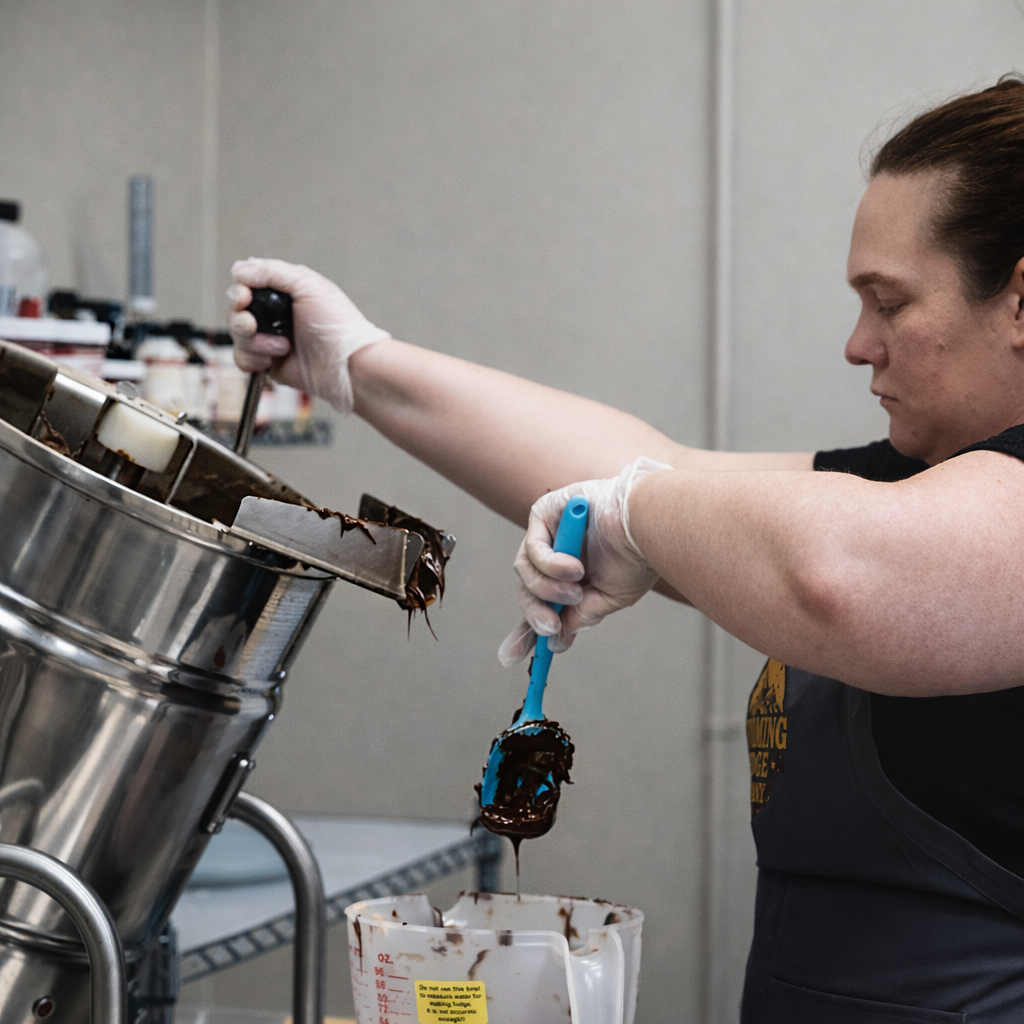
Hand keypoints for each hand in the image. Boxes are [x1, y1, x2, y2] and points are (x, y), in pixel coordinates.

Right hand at [227, 258, 390, 413]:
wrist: (348, 365)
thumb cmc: (339, 326)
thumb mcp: (308, 285)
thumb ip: (272, 272)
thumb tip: (239, 269)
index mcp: (285, 292)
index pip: (246, 285)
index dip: (239, 291)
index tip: (245, 297)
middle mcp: (276, 315)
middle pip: (235, 311)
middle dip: (240, 318)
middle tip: (252, 324)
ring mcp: (271, 339)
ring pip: (237, 336)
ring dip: (252, 341)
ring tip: (280, 346)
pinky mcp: (270, 363)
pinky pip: (243, 359)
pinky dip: (252, 359)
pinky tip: (272, 359)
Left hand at [498, 457, 672, 665]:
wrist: (649, 524)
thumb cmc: (637, 557)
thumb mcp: (608, 599)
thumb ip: (579, 617)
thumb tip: (555, 641)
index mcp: (571, 576)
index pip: (539, 604)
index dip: (524, 631)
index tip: (511, 658)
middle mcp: (557, 553)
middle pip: (528, 591)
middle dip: (535, 614)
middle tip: (550, 627)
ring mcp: (549, 532)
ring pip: (526, 573)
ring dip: (549, 590)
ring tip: (576, 593)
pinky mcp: (544, 513)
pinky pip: (533, 549)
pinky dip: (551, 566)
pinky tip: (574, 570)